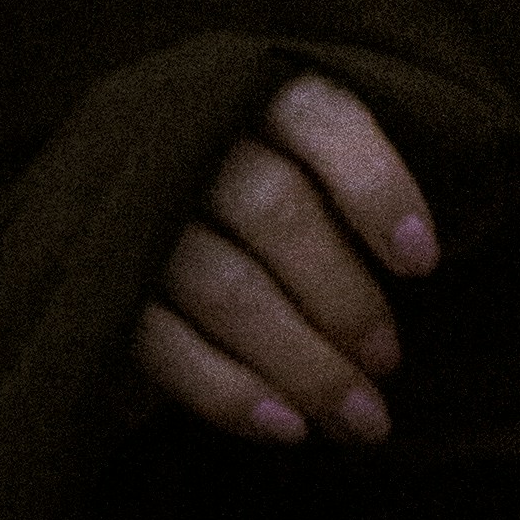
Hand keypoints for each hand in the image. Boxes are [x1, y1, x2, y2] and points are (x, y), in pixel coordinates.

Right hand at [131, 70, 438, 442]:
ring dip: (302, 362)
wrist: (109, 225)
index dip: (376, 186)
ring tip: (359, 418)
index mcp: (249, 91)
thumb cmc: (253, 201)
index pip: (320, 118)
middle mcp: (184, 137)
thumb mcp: (302, 169)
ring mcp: (132, 213)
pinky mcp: (95, 288)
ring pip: (226, 286)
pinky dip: (229, 392)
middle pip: (274, 209)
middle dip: (343, 296)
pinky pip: (163, 344)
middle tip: (389, 361)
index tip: (424, 264)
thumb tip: (424, 262)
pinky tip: (285, 427)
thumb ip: (348, 199)